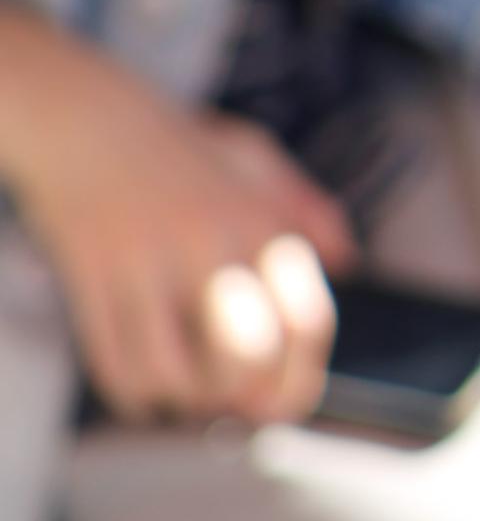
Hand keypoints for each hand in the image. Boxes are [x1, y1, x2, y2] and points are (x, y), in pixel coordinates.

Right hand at [0, 11, 356, 423]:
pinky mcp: (92, 277)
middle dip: (247, 397)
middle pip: (247, 357)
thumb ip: (307, 210)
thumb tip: (348, 261)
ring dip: (186, 400)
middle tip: (237, 400)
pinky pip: (116, 365)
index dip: (303, 376)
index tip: (288, 398)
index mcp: (260, 220)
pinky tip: (148, 385)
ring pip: (176, 374)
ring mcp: (147, 261)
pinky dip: (136, 394)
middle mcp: (211, 242)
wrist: (89, 120)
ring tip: (190, 389)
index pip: (307, 320)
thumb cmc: (183, 147)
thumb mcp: (259, 160)